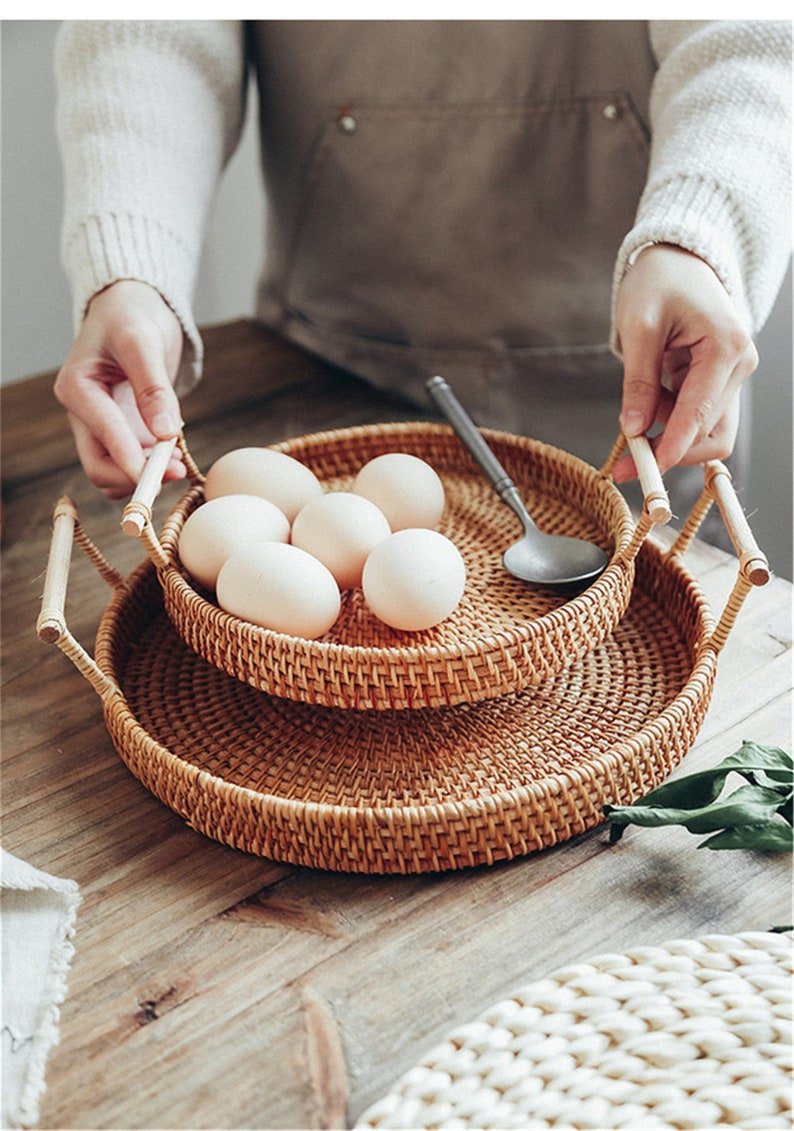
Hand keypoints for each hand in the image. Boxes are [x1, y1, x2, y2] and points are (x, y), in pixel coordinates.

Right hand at [54, 280, 186, 497]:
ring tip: (179, 462)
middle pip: (100, 468)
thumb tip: (164, 435)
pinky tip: (174, 455)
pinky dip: (151, 468)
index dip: (132, 462)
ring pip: (114, 473)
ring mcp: (100, 426)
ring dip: (145, 477)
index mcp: (76, 389)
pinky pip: (131, 463)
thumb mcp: (143, 343)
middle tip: (178, 471)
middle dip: (137, 477)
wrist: (132, 309)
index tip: (163, 474)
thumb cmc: (131, 317)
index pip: (101, 439)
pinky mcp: (120, 431)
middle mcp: (83, 413)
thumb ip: (153, 389)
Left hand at [612, 244, 757, 482]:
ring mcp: (732, 375)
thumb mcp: (639, 326)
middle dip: (668, 451)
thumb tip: (633, 429)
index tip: (643, 470)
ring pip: (705, 431)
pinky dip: (669, 422)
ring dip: (668, 437)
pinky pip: (696, 416)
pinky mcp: (718, 381)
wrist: (676, 259)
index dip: (672, 449)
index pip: (700, 415)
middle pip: (710, 433)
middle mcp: (739, 365)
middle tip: (624, 464)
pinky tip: (644, 409)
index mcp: (726, 347)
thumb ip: (638, 381)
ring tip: (631, 424)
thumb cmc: (659, 281)